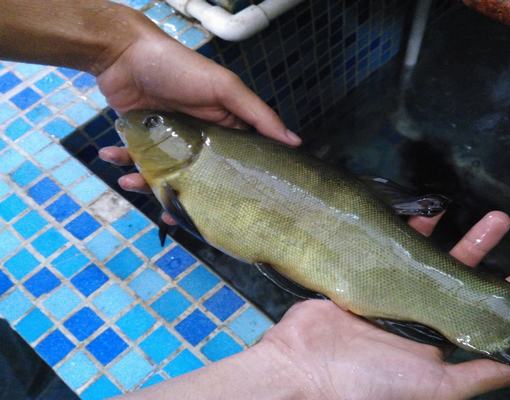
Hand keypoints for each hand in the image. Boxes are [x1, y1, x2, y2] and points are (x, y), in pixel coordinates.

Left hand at [97, 15, 299, 219]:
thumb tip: (295, 142)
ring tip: (132, 184)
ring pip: (164, 176)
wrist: (126, 52)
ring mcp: (169, 142)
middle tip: (179, 213)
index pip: (237, 164)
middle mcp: (198, 141)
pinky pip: (134, 161)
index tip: (239, 209)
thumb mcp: (225, 88)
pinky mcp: (142, 140)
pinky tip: (110, 157)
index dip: (238, 186)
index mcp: (224, 130)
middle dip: (188, 198)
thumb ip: (258, 114)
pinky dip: (121, 162)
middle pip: (198, 179)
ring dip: (146, 184)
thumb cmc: (179, 67)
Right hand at [259, 211, 509, 399]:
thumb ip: (482, 375)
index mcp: (438, 344)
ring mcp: (395, 292)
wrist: (304, 368)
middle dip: (487, 252)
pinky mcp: (370, 273)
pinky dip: (413, 227)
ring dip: (460, 236)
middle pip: (461, 277)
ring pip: (433, 257)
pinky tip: (433, 210)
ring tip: (489, 216)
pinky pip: (397, 245)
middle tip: (507, 224)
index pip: (484, 311)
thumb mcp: (437, 389)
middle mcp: (420, 315)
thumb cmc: (368, 386)